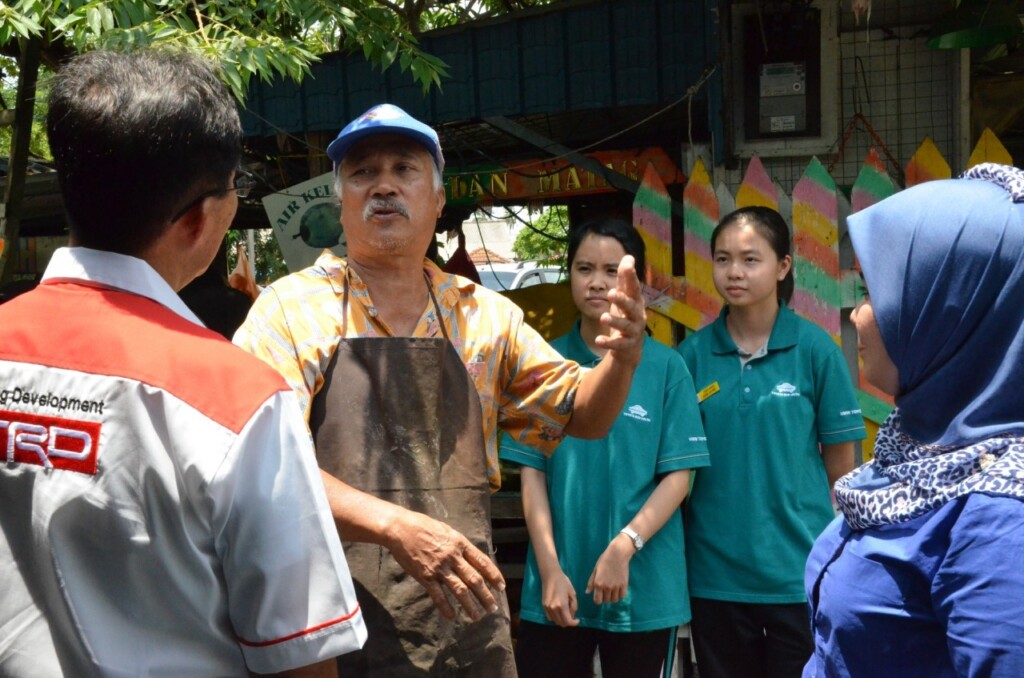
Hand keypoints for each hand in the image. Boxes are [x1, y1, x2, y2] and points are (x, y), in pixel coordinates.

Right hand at [385, 508, 504, 621]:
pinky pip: (438, 595)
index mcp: (460, 544)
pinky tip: (452, 617)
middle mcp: (453, 557)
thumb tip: (472, 557)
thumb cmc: (424, 526)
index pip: (482, 562)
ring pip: (460, 590)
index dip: (494, 576)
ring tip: (477, 616)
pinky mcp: (425, 577)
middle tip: (493, 608)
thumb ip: (459, 545)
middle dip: (486, 595)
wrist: (401, 528)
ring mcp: (439, 568)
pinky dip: (446, 607)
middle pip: (474, 579)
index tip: (501, 587)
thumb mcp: (447, 531)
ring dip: (470, 605)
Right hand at [541, 569, 579, 626]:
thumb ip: (574, 606)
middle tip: (572, 617)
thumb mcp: (572, 594)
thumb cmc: (563, 582)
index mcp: (562, 605)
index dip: (574, 623)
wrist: (551, 575)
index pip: (568, 621)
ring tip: (565, 613)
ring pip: (555, 621)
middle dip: (568, 622)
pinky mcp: (543, 606)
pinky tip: (559, 612)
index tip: (577, 620)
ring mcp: (547, 608)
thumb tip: (572, 615)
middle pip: (561, 623)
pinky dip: (555, 618)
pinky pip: (550, 617)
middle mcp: (554, 609)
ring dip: (561, 620)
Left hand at [585, 535, 632, 604]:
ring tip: (612, 590)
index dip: (597, 599)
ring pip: (614, 600)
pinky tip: (618, 590)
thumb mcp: (595, 570)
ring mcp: (616, 586)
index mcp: (598, 584)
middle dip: (605, 597)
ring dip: (612, 597)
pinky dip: (620, 595)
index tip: (599, 596)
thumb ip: (591, 582)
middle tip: (606, 591)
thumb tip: (587, 593)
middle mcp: (607, 587)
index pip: (597, 601)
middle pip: (606, 601)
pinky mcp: (624, 585)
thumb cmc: (604, 560)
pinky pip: (622, 596)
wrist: (617, 554)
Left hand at [594, 254, 646, 364]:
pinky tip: (599, 339)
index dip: (631, 276)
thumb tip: (628, 256)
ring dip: (614, 321)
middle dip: (622, 299)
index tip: (627, 264)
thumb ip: (625, 278)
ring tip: (603, 317)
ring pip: (625, 325)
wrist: (630, 347)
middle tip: (610, 293)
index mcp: (635, 301)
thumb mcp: (625, 297)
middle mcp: (637, 315)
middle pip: (631, 306)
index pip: (634, 287)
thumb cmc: (627, 316)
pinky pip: (618, 343)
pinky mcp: (626, 344)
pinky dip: (609, 342)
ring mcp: (633, 330)